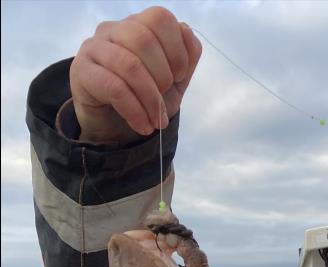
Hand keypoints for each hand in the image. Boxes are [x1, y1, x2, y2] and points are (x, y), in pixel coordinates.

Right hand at [70, 6, 201, 141]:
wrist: (115, 129)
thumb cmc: (144, 99)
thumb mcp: (175, 82)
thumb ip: (187, 57)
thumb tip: (186, 32)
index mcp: (137, 25)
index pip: (160, 18)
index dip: (177, 51)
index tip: (179, 77)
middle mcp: (113, 29)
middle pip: (143, 39)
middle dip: (163, 77)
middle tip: (164, 101)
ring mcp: (93, 47)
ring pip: (129, 65)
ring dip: (150, 100)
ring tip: (156, 121)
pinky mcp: (81, 71)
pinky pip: (113, 88)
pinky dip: (134, 111)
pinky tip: (142, 126)